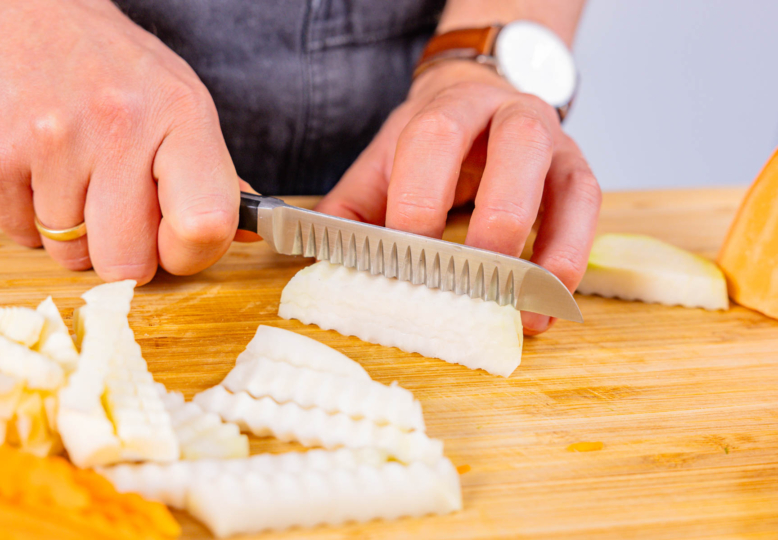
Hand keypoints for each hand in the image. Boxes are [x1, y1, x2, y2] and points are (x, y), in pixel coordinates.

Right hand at [0, 0, 251, 283]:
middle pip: (128, 264)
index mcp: (181, 116)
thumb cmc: (114, 68)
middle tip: (118, 210)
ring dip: (74, 234)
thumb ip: (213, 176)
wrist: (23, 11)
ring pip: (71, 257)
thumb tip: (248, 238)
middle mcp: (119, 126)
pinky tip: (41, 171)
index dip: (191, 254)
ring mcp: (52, 140)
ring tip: (75, 176)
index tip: (176, 242)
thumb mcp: (179, 104)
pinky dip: (31, 218)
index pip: (205, 226)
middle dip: (125, 252)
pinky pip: (21, 236)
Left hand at [317, 61, 600, 334]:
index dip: (419, 200)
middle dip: (495, 217)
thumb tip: (319, 261)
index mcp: (449, 108)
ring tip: (520, 306)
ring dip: (547, 250)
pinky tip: (544, 306)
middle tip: (468, 281)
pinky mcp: (579, 177)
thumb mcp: (384, 164)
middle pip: (517, 147)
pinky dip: (569, 264)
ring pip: (568, 184)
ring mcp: (555, 145)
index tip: (402, 262)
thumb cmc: (429, 145)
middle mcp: (510, 116)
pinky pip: (588, 218)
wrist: (481, 102)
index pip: (434, 140)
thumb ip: (352, 209)